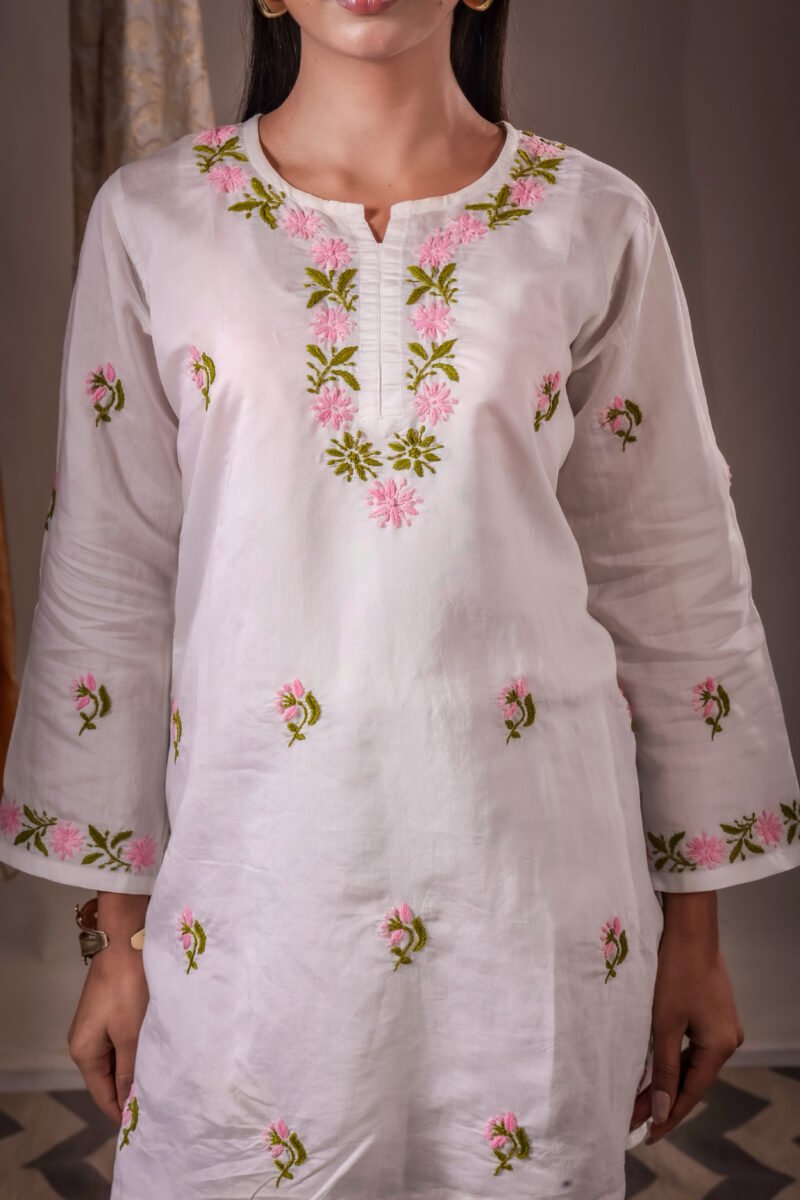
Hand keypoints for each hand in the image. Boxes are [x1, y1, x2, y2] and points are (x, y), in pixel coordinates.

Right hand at [67, 892, 149, 1123]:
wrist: (125, 942)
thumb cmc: (127, 987)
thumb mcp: (131, 1034)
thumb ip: (130, 1070)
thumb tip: (130, 1101)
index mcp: (83, 1052)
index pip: (102, 1095)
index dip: (121, 1111)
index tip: (144, 1125)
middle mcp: (84, 1041)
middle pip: (108, 1078)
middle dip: (130, 1090)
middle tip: (160, 1105)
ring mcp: (96, 1025)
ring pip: (117, 1058)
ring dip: (136, 1068)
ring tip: (163, 1082)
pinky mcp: (109, 1011)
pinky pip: (122, 1040)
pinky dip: (137, 1049)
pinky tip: (157, 1052)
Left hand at [628, 891, 744, 1142]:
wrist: (689, 928)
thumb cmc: (675, 972)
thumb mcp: (664, 1024)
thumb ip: (664, 1069)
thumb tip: (662, 1109)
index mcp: (720, 1046)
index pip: (692, 1092)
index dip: (669, 1115)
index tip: (647, 1135)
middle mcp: (728, 1038)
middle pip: (692, 1078)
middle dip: (664, 1097)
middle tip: (634, 1117)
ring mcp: (722, 1023)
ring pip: (691, 1061)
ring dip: (666, 1076)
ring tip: (638, 1096)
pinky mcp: (712, 1010)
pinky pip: (692, 1044)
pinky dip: (672, 1056)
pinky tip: (654, 1065)